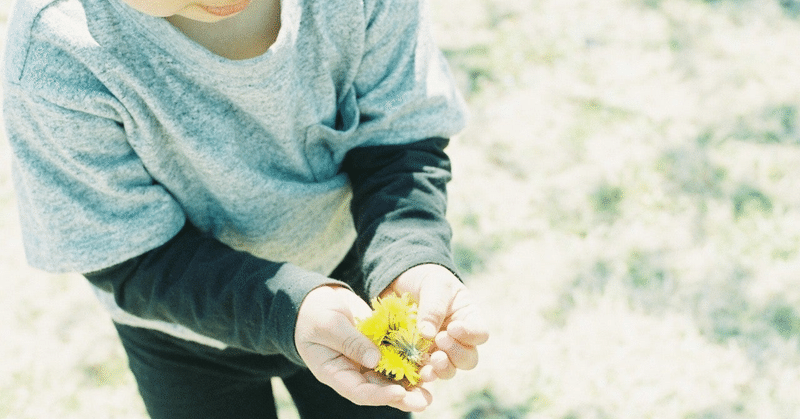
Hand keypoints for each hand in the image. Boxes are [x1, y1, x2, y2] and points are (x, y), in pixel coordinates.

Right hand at [294, 285, 432, 411]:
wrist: (316, 300)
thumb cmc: (314, 314)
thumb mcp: (328, 325)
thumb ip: (350, 341)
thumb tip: (375, 359)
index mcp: (335, 373)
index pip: (358, 391)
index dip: (379, 396)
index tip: (399, 394)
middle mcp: (353, 371)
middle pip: (379, 389)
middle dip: (403, 396)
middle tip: (424, 401)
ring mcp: (366, 360)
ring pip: (391, 376)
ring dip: (412, 380)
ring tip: (432, 383)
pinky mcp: (378, 346)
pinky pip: (396, 355)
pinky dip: (411, 359)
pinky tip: (429, 359)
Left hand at [381, 264, 489, 381]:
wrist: (401, 281)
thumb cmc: (427, 279)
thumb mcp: (434, 285)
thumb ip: (433, 308)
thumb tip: (427, 335)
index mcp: (467, 319)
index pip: (480, 334)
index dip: (470, 335)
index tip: (453, 327)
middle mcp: (457, 340)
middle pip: (468, 359)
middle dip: (456, 354)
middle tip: (440, 340)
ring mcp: (438, 351)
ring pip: (450, 370)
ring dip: (443, 368)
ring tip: (432, 359)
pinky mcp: (419, 358)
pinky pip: (425, 372)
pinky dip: (424, 375)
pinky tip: (419, 373)